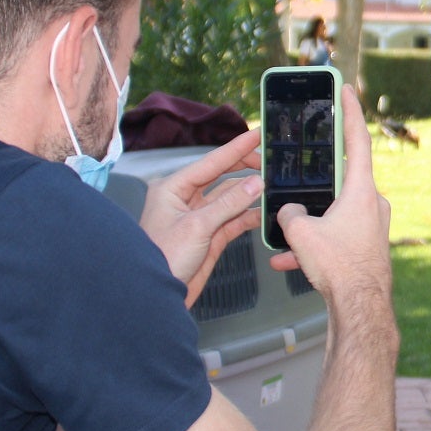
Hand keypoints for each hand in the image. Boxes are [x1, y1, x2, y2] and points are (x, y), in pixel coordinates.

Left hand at [137, 129, 266, 306]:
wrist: (157, 296)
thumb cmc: (163, 258)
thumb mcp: (197, 227)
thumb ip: (229, 204)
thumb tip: (255, 183)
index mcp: (173, 188)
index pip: (211, 162)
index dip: (236, 148)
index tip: (256, 134)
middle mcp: (185, 199)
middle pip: (221, 176)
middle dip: (244, 168)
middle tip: (269, 159)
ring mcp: (199, 218)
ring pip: (230, 199)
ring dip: (249, 194)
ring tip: (272, 184)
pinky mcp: (209, 236)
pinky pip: (233, 220)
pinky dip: (248, 216)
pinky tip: (264, 212)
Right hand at [273, 87, 391, 305]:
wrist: (359, 308)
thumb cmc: (339, 267)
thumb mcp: (302, 233)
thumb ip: (290, 214)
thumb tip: (289, 214)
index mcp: (361, 190)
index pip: (357, 139)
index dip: (349, 112)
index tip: (346, 90)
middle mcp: (372, 204)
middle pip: (341, 181)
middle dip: (316, 181)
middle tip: (304, 168)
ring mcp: (371, 227)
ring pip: (334, 215)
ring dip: (310, 223)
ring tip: (286, 236)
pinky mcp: (366, 248)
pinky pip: (336, 239)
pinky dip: (314, 247)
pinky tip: (288, 262)